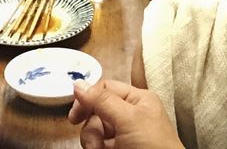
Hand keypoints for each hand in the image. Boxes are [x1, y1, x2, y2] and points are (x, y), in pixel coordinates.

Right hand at [68, 79, 184, 148]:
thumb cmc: (152, 145)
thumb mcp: (129, 118)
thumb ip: (103, 100)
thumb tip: (78, 83)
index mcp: (137, 99)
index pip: (105, 88)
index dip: (88, 98)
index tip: (74, 117)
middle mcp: (129, 115)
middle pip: (97, 112)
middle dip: (92, 129)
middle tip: (95, 144)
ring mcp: (122, 135)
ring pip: (95, 132)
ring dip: (94, 143)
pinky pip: (98, 146)